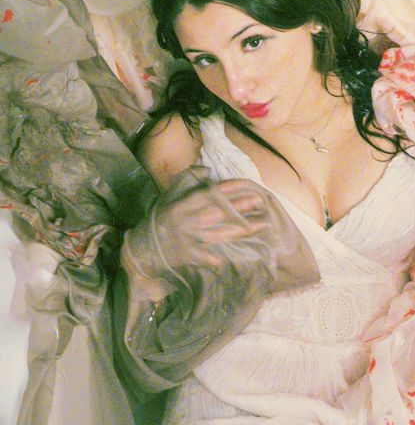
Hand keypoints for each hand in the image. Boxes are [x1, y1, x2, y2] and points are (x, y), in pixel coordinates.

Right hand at [153, 177, 268, 269]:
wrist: (143, 248)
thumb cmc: (162, 218)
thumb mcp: (171, 195)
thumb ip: (188, 179)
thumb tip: (207, 169)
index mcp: (185, 203)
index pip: (211, 193)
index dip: (230, 190)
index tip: (249, 186)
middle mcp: (189, 219)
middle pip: (219, 212)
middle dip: (241, 207)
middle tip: (260, 201)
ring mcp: (190, 238)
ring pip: (220, 233)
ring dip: (241, 230)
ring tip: (261, 224)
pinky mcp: (189, 255)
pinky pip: (209, 256)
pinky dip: (220, 256)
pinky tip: (240, 253)